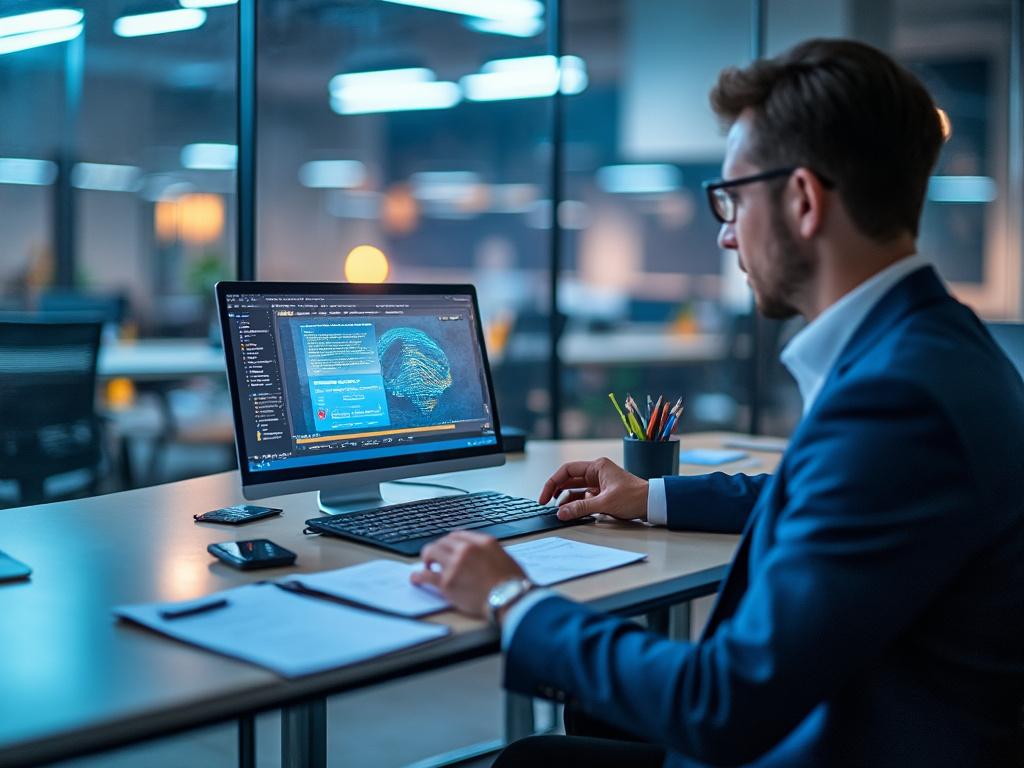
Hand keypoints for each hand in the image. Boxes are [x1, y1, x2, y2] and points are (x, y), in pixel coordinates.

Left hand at [410, 531, 526, 618]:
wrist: (510, 599)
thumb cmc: (513, 583)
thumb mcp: (505, 557)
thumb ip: (490, 552)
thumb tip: (482, 556)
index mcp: (483, 541)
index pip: (459, 535)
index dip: (450, 541)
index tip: (447, 546)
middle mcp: (467, 549)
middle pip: (443, 542)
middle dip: (438, 548)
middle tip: (435, 556)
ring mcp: (455, 564)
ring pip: (431, 552)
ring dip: (427, 557)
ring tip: (426, 564)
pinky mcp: (446, 582)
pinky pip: (426, 575)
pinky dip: (418, 575)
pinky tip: (416, 578)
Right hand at [539, 457, 648, 521]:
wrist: (653, 504)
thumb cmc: (634, 497)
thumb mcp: (605, 503)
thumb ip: (581, 508)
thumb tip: (561, 513)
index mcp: (597, 467)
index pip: (567, 470)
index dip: (552, 483)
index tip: (544, 497)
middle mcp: (597, 472)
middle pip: (569, 480)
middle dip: (556, 491)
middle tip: (545, 504)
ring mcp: (600, 484)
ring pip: (576, 490)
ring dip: (566, 499)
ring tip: (558, 511)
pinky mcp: (603, 495)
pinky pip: (584, 498)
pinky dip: (576, 504)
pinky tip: (570, 512)